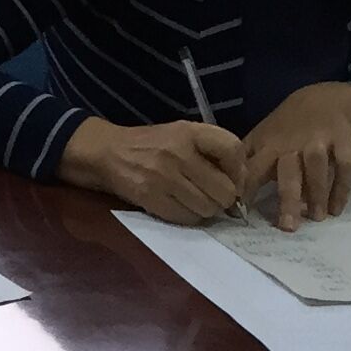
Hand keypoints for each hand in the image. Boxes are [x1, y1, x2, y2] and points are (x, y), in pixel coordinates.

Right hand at [59, 116, 245, 223]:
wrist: (108, 152)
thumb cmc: (152, 144)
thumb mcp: (181, 134)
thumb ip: (211, 152)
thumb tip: (242, 186)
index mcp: (189, 131)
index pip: (233, 149)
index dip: (239, 171)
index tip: (232, 180)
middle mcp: (178, 152)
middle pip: (225, 190)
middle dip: (223, 198)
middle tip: (213, 196)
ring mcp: (164, 177)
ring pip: (208, 209)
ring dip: (205, 210)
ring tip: (193, 200)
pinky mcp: (151, 198)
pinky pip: (187, 219)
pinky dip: (188, 217)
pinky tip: (178, 205)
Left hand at [240, 83, 350, 230]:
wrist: (324, 99)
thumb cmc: (286, 128)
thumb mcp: (262, 138)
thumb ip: (248, 163)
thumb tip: (228, 193)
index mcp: (268, 145)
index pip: (253, 169)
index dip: (246, 189)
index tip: (241, 213)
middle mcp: (292, 144)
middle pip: (288, 171)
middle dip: (287, 198)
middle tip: (288, 227)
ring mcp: (319, 141)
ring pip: (316, 167)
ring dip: (317, 193)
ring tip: (316, 218)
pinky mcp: (343, 141)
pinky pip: (345, 165)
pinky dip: (342, 187)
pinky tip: (337, 209)